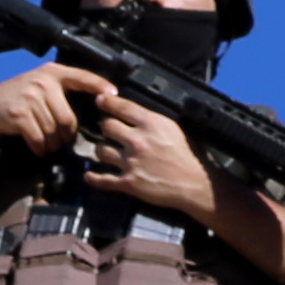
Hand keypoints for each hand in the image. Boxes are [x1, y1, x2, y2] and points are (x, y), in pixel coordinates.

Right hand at [0, 61, 91, 160]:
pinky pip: (39, 138)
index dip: (99, 85)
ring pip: (54, 131)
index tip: (113, 93)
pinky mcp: (19, 114)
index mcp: (52, 73)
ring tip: (45, 143)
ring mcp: (30, 96)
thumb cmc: (20, 100)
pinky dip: (39, 148)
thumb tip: (94, 102)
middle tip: (59, 140)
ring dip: (51, 144)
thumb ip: (63, 90)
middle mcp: (42, 81)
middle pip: (68, 119)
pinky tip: (37, 147)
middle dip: (65, 136)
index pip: (81, 77)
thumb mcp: (40, 85)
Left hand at [62, 78, 219, 222]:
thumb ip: (151, 120)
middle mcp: (137, 140)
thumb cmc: (188, 155)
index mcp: (150, 123)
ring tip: (105, 151)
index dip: (106, 101)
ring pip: (100, 150)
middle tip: (108, 130)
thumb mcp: (172, 128)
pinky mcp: (128, 183)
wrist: (195, 184)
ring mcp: (130, 162)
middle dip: (106, 127)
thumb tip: (133, 114)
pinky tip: (89, 176)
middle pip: (106, 126)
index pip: (121, 106)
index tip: (100, 100)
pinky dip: (93, 178)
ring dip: (101, 150)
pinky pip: (102, 180)